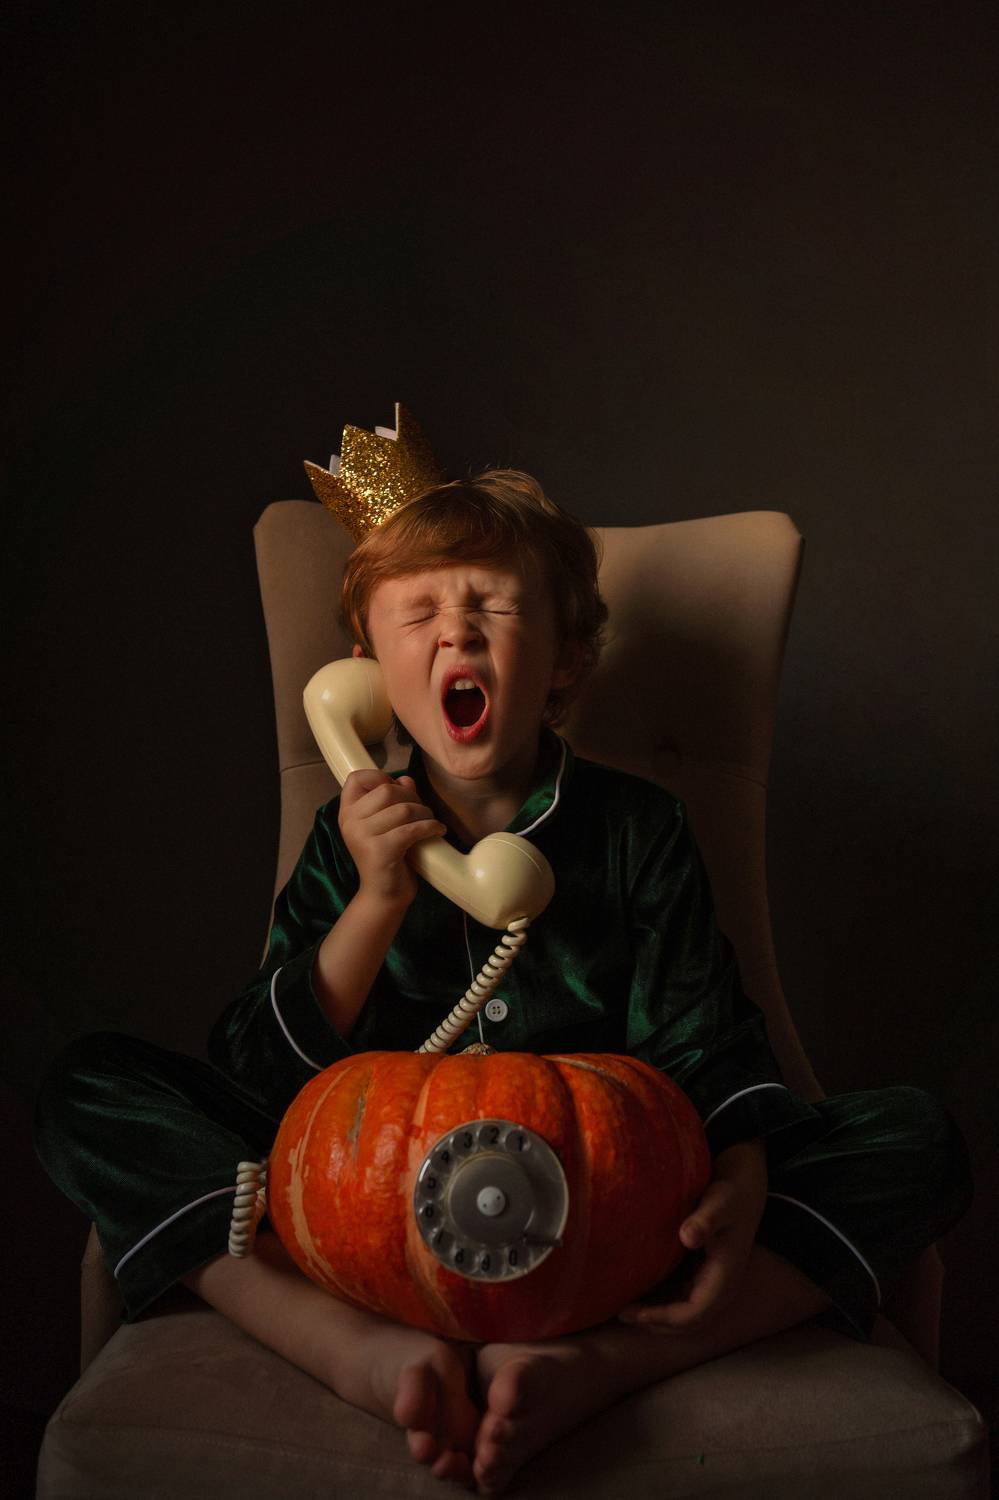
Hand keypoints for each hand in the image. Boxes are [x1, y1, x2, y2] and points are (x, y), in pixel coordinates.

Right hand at [339, 770, 445, 909]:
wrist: (383, 896)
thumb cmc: (387, 858)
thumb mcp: (387, 825)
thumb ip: (394, 800)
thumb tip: (407, 780)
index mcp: (347, 813)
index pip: (356, 778)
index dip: (379, 777)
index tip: (396, 790)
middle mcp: (350, 822)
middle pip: (387, 791)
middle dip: (412, 798)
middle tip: (422, 812)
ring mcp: (363, 836)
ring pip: (403, 809)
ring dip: (424, 813)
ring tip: (430, 823)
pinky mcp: (380, 850)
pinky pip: (412, 828)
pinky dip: (431, 827)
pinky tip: (438, 831)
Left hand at [619, 1138, 767, 1331]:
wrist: (747, 1183)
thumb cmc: (732, 1191)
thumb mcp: (721, 1202)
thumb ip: (705, 1219)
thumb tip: (687, 1237)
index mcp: (725, 1277)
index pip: (692, 1314)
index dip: (662, 1318)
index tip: (631, 1311)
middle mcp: (721, 1285)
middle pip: (688, 1321)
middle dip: (656, 1323)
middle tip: (621, 1313)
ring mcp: (714, 1280)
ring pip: (685, 1311)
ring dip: (658, 1315)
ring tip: (625, 1307)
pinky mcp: (706, 1271)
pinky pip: (683, 1296)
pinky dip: (663, 1300)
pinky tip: (640, 1290)